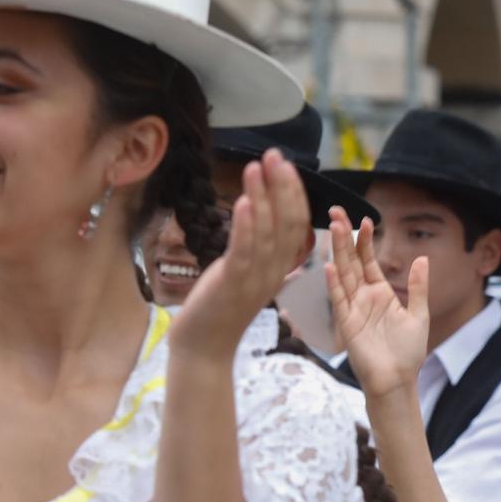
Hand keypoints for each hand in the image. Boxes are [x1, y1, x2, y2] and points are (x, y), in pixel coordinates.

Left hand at [168, 150, 309, 359]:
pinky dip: (246, 225)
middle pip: (288, 224)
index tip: (285, 165)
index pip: (296, 225)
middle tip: (276, 156)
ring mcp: (256, 278)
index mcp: (280, 268)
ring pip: (267, 232)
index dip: (293, 193)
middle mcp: (274, 271)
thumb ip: (255, 249)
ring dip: (262, 197)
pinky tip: (244, 201)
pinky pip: (244, 251)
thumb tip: (258, 218)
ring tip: (256, 167)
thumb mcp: (244, 272)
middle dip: (283, 187)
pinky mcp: (234, 283)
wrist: (204, 345)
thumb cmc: (220, 307)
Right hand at [326, 209, 429, 397]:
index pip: (369, 261)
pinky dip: (334, 284)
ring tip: (332, 228)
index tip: (364, 219)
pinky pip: (339, 300)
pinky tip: (329, 266)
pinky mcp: (347, 324)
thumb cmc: (408, 353)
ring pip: (343, 275)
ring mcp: (353, 309)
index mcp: (381, 294)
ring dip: (337, 252)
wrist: (398, 380)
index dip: (365, 241)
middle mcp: (364, 298)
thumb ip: (419, 287)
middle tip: (337, 212)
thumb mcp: (419, 315)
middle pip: (352, 261)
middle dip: (344, 237)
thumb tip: (423, 258)